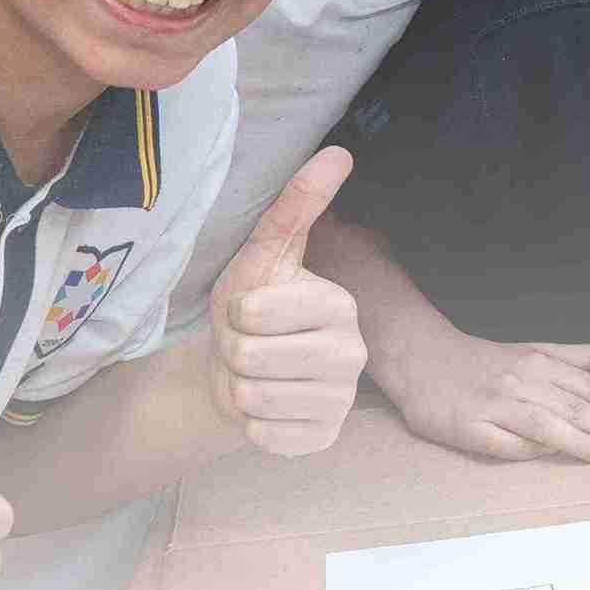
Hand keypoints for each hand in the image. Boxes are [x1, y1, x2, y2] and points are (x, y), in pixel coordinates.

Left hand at [207, 148, 365, 457]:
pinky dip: (250, 424)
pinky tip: (264, 408)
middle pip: (254, 360)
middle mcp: (354, 356)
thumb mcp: (263, 255)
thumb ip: (298, 206)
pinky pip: (265, 436)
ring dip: (239, 389)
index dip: (236, 316)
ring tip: (253, 376)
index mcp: (342, 306)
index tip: (248, 313)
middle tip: (247, 347)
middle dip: (234, 353)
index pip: (257, 315)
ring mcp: (340, 402)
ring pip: (256, 399)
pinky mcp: (322, 439)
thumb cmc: (251, 310)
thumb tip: (338, 151)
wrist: (239, 375)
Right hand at [374, 332, 589, 465]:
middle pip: (574, 406)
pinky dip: (524, 450)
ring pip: (543, 423)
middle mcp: (521, 382)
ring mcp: (494, 405)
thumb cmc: (489, 362)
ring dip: (578, 440)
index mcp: (541, 364)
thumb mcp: (540, 351)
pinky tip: (548, 458)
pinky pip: (500, 442)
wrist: (423, 358)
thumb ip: (588, 358)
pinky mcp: (467, 426)